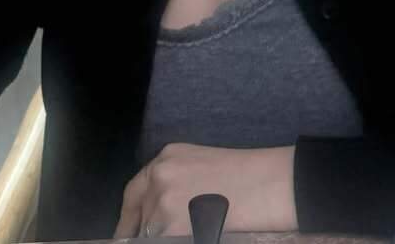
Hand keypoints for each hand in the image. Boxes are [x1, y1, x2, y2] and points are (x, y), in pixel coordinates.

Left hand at [113, 143, 296, 238]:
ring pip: (154, 234)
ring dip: (169, 236)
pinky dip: (179, 240)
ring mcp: (164, 202)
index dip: (129, 219)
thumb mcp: (201, 168)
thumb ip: (175, 185)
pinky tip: (204, 232)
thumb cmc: (247, 178)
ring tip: (200, 228)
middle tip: (168, 234)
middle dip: (153, 232)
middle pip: (143, 219)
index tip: (126, 235)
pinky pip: (164, 241)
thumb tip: (159, 216)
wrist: (268, 184)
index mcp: (167, 158)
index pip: (133, 194)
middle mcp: (160, 176)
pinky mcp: (173, 227)